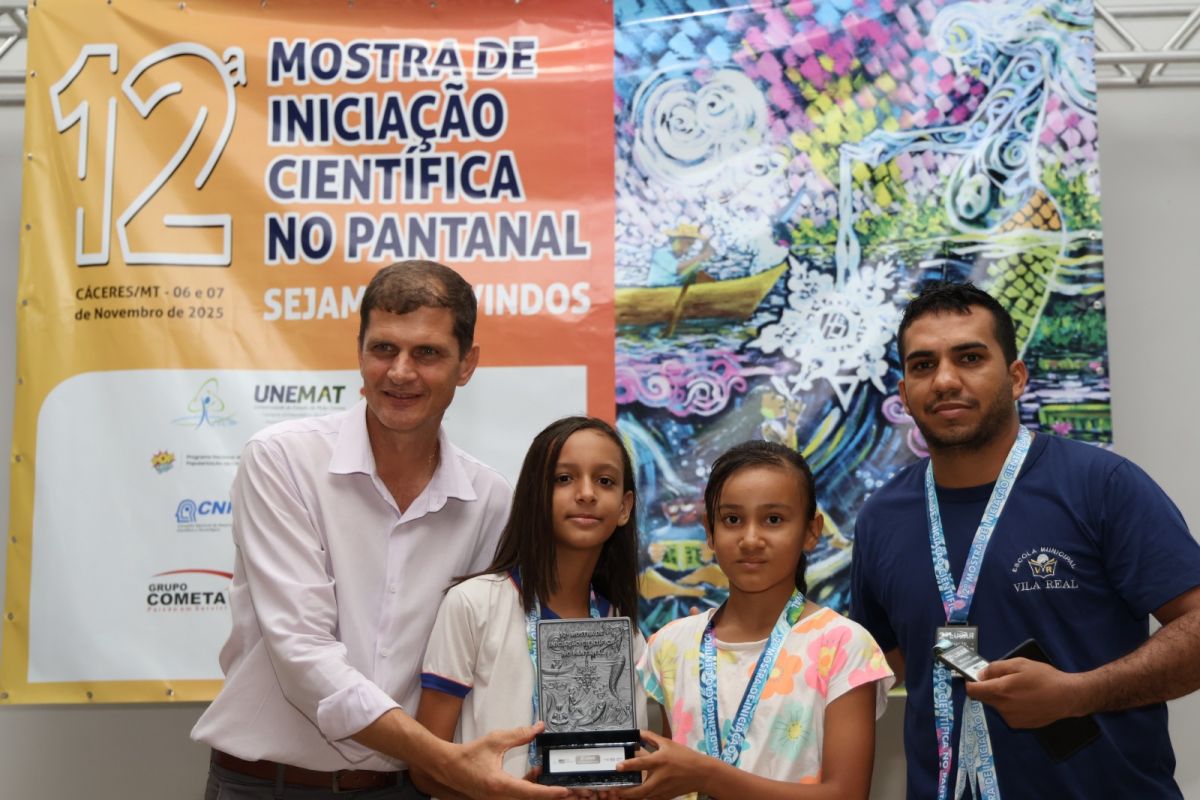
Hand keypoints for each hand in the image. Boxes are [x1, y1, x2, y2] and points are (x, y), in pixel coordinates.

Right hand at [441, 722, 569, 798]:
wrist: (449, 766)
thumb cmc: (468, 756)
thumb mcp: (495, 741)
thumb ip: (519, 735)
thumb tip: (537, 728)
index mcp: (499, 785)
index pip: (530, 792)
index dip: (549, 792)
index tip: (564, 790)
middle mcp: (500, 797)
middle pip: (530, 799)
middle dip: (549, 793)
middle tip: (567, 789)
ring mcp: (498, 799)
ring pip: (525, 798)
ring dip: (539, 789)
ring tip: (552, 777)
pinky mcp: (498, 797)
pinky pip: (518, 795)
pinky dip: (529, 786)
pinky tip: (534, 772)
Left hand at [614, 729, 712, 799]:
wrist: (701, 773)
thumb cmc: (685, 756)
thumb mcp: (668, 743)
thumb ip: (651, 738)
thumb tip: (638, 732)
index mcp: (660, 761)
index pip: (641, 764)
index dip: (628, 765)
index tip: (618, 766)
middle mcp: (660, 777)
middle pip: (640, 790)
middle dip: (626, 792)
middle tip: (615, 790)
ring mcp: (663, 789)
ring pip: (644, 797)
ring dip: (632, 797)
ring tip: (621, 794)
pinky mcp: (666, 796)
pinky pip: (651, 799)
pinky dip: (642, 798)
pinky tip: (635, 795)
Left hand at [966, 657, 1085, 727]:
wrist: (1067, 697)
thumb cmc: (1044, 677)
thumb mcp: (1019, 663)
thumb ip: (995, 668)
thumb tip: (979, 674)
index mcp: (1000, 691)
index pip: (972, 691)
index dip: (971, 682)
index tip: (974, 677)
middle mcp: (1003, 708)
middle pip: (984, 698)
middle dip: (988, 688)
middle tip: (1004, 679)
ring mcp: (1011, 719)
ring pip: (996, 705)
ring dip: (1001, 697)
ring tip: (1020, 689)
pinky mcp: (1020, 725)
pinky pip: (1007, 713)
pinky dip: (1011, 706)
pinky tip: (1025, 699)